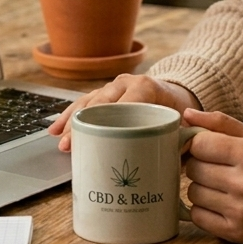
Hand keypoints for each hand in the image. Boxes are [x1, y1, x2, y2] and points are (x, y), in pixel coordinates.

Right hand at [48, 74, 200, 150]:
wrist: (178, 93)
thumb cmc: (180, 111)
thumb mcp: (186, 122)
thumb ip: (185, 139)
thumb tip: (180, 160)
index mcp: (147, 87)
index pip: (126, 101)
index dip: (110, 119)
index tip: (97, 137)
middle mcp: (126, 83)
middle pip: (100, 102)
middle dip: (83, 123)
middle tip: (69, 144)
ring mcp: (113, 88)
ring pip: (87, 102)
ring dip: (71, 120)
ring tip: (57, 138)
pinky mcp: (105, 96)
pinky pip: (85, 105)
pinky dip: (70, 117)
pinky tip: (56, 130)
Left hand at [183, 108, 242, 243]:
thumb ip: (221, 123)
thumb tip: (186, 114)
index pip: (199, 144)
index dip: (199, 144)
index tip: (207, 147)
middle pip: (194, 168)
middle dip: (200, 165)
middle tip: (216, 167)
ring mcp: (239, 210)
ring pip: (193, 193)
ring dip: (201, 188)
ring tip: (221, 186)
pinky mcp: (234, 232)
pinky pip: (197, 216)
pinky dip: (203, 209)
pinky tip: (220, 203)